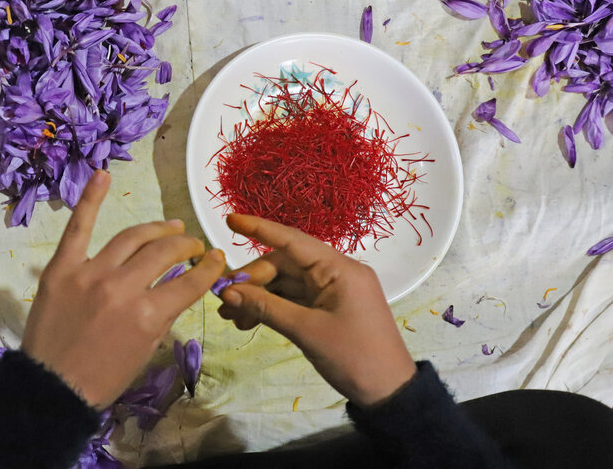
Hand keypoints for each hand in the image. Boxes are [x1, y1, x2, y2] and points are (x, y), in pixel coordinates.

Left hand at [22, 170, 226, 408]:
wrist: (51, 388)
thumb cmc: (102, 379)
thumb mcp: (145, 352)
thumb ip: (162, 316)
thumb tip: (177, 288)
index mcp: (149, 316)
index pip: (190, 282)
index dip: (209, 269)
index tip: (217, 259)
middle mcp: (124, 288)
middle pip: (164, 253)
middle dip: (186, 246)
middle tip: (192, 245)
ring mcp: (91, 273)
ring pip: (132, 237)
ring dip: (157, 228)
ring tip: (170, 226)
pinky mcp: (62, 267)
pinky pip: (79, 226)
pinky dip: (91, 198)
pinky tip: (102, 174)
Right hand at [215, 214, 416, 407]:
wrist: (389, 392)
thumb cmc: (353, 357)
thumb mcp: (306, 331)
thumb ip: (266, 307)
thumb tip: (227, 293)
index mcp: (339, 269)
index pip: (292, 240)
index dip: (259, 229)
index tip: (230, 219)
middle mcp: (336, 272)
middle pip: (284, 264)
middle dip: (252, 280)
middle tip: (223, 299)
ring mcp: (332, 290)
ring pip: (285, 283)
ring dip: (258, 296)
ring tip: (230, 316)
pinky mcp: (329, 307)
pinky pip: (294, 298)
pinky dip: (272, 307)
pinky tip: (248, 320)